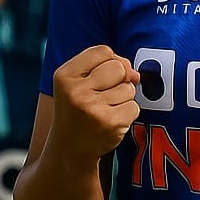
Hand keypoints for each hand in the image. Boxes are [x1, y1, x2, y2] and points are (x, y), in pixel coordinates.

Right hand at [50, 46, 141, 160]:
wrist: (70, 148)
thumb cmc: (79, 108)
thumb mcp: (79, 82)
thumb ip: (106, 66)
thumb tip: (135, 73)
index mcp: (65, 75)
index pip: (103, 51)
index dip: (110, 61)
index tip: (100, 77)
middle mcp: (76, 91)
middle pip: (119, 68)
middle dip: (119, 80)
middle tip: (103, 96)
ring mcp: (93, 108)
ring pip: (129, 89)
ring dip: (123, 99)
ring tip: (105, 110)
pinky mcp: (110, 123)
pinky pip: (134, 107)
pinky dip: (128, 114)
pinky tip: (111, 121)